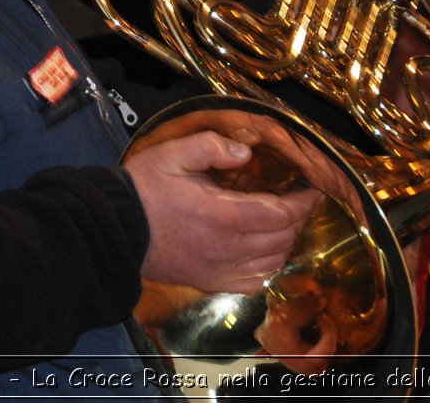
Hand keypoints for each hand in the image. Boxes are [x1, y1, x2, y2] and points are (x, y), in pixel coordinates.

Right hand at [127, 130, 325, 293]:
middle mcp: (227, 248)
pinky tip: (266, 252)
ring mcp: (219, 270)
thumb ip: (213, 146)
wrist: (115, 228)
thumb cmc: (145, 188)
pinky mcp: (209, 282)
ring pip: (272, 263)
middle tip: (301, 201)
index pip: (281, 213)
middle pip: (282, 239)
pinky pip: (253, 283)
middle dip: (298, 219)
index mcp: (223, 214)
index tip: (314, 189)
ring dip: (286, 242)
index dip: (304, 202)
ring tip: (286, 222)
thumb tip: (246, 154)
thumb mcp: (174, 153)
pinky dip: (268, 268)